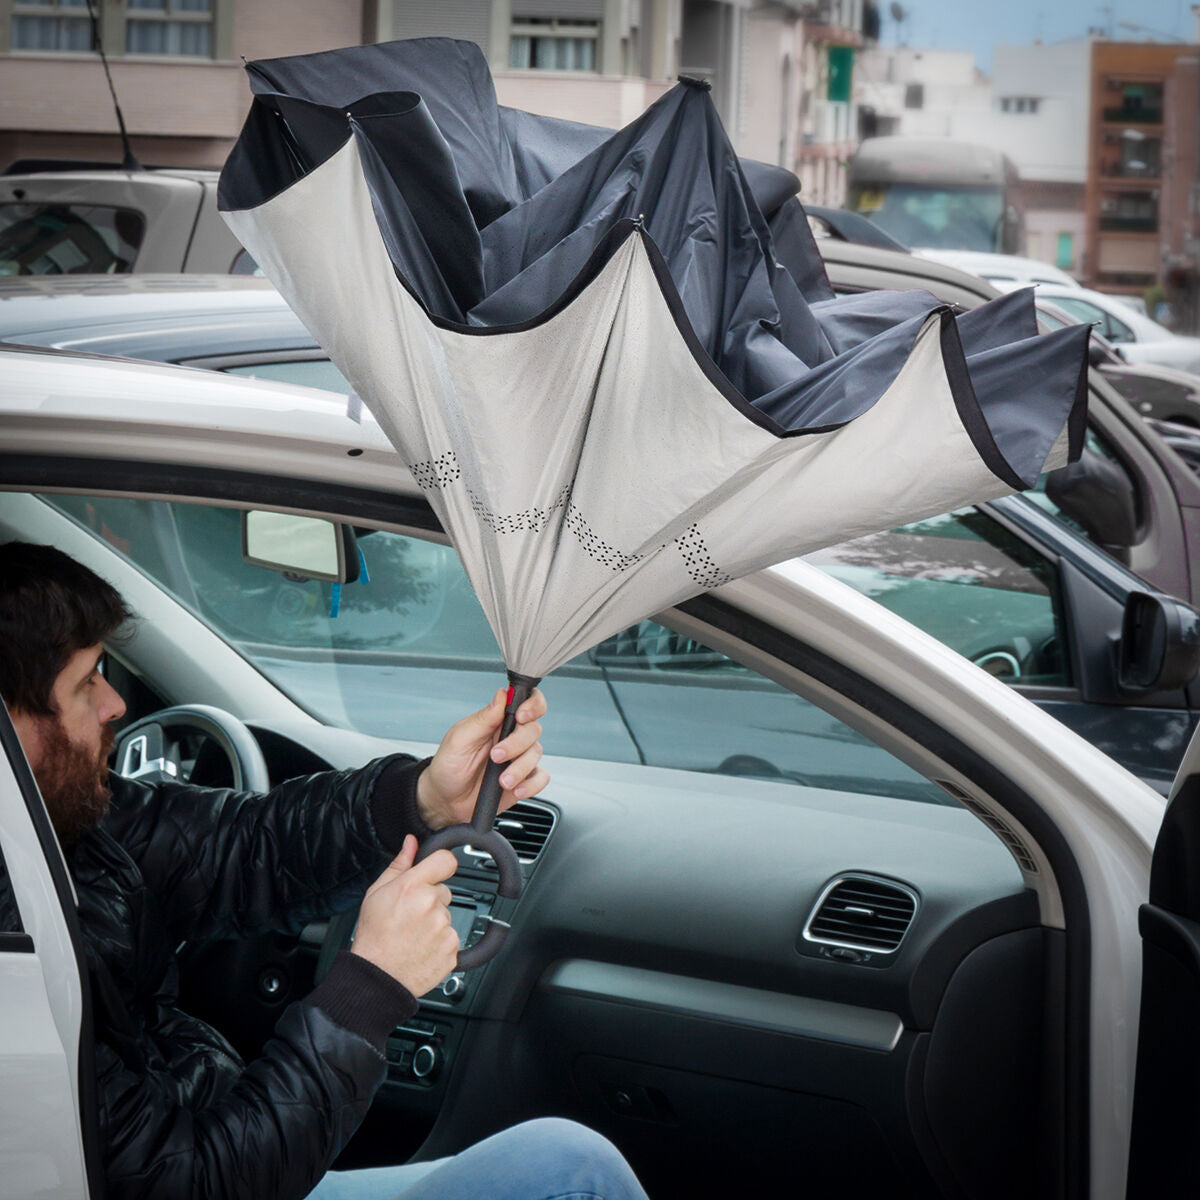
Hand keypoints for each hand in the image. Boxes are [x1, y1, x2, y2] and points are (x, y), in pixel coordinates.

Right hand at [351, 835, 458, 995]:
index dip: (441, 865)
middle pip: (444, 891)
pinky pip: (451, 937)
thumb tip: (411, 843)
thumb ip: (399, 865)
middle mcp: (430, 905)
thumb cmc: (373, 936)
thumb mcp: (377, 893)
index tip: (436, 872)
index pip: (446, 860)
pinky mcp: (452, 949)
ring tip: (412, 934)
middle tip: (410, 915)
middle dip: (431, 900)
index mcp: (412, 887)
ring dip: (434, 923)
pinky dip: (439, 942)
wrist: (377, 977)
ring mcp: (443, 928)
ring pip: (446, 915)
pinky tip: (420, 947)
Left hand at [415, 687, 547, 829]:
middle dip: (517, 743)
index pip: (526, 702)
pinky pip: (541, 778)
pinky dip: (531, 784)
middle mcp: (511, 736)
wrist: (446, 799)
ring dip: (520, 768)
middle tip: (496, 755)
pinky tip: (515, 789)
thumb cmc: (449, 766)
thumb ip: (483, 718)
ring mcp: (519, 758)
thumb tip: (502, 694)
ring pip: (536, 753)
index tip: (521, 716)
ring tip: (501, 780)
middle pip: (533, 728)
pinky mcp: (524, 779)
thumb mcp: (459, 739)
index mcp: (497, 721)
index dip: (531, 705)